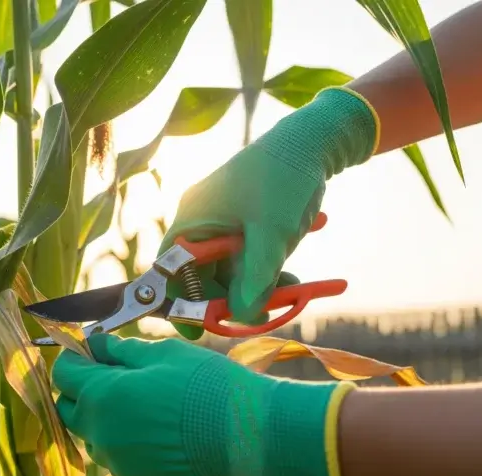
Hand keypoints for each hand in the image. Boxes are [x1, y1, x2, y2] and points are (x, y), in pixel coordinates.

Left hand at [52, 333, 351, 475]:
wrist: (247, 437)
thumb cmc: (207, 385)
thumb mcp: (165, 353)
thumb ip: (121, 350)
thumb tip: (95, 344)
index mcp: (103, 396)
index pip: (63, 375)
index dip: (73, 359)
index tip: (87, 352)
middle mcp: (102, 436)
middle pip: (70, 412)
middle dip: (82, 393)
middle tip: (112, 379)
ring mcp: (120, 466)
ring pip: (97, 441)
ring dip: (107, 423)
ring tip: (147, 409)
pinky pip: (124, 463)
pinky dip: (133, 449)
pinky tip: (164, 436)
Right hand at [157, 87, 378, 338]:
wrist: (312, 141)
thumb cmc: (282, 180)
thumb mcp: (270, 236)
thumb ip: (254, 280)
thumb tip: (241, 318)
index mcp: (191, 223)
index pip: (169, 273)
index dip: (180, 303)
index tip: (199, 328)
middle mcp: (201, 224)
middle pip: (203, 277)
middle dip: (233, 298)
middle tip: (263, 312)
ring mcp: (223, 222)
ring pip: (231, 270)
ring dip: (258, 286)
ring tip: (292, 287)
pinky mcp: (245, 222)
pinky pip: (248, 257)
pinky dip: (268, 270)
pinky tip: (296, 275)